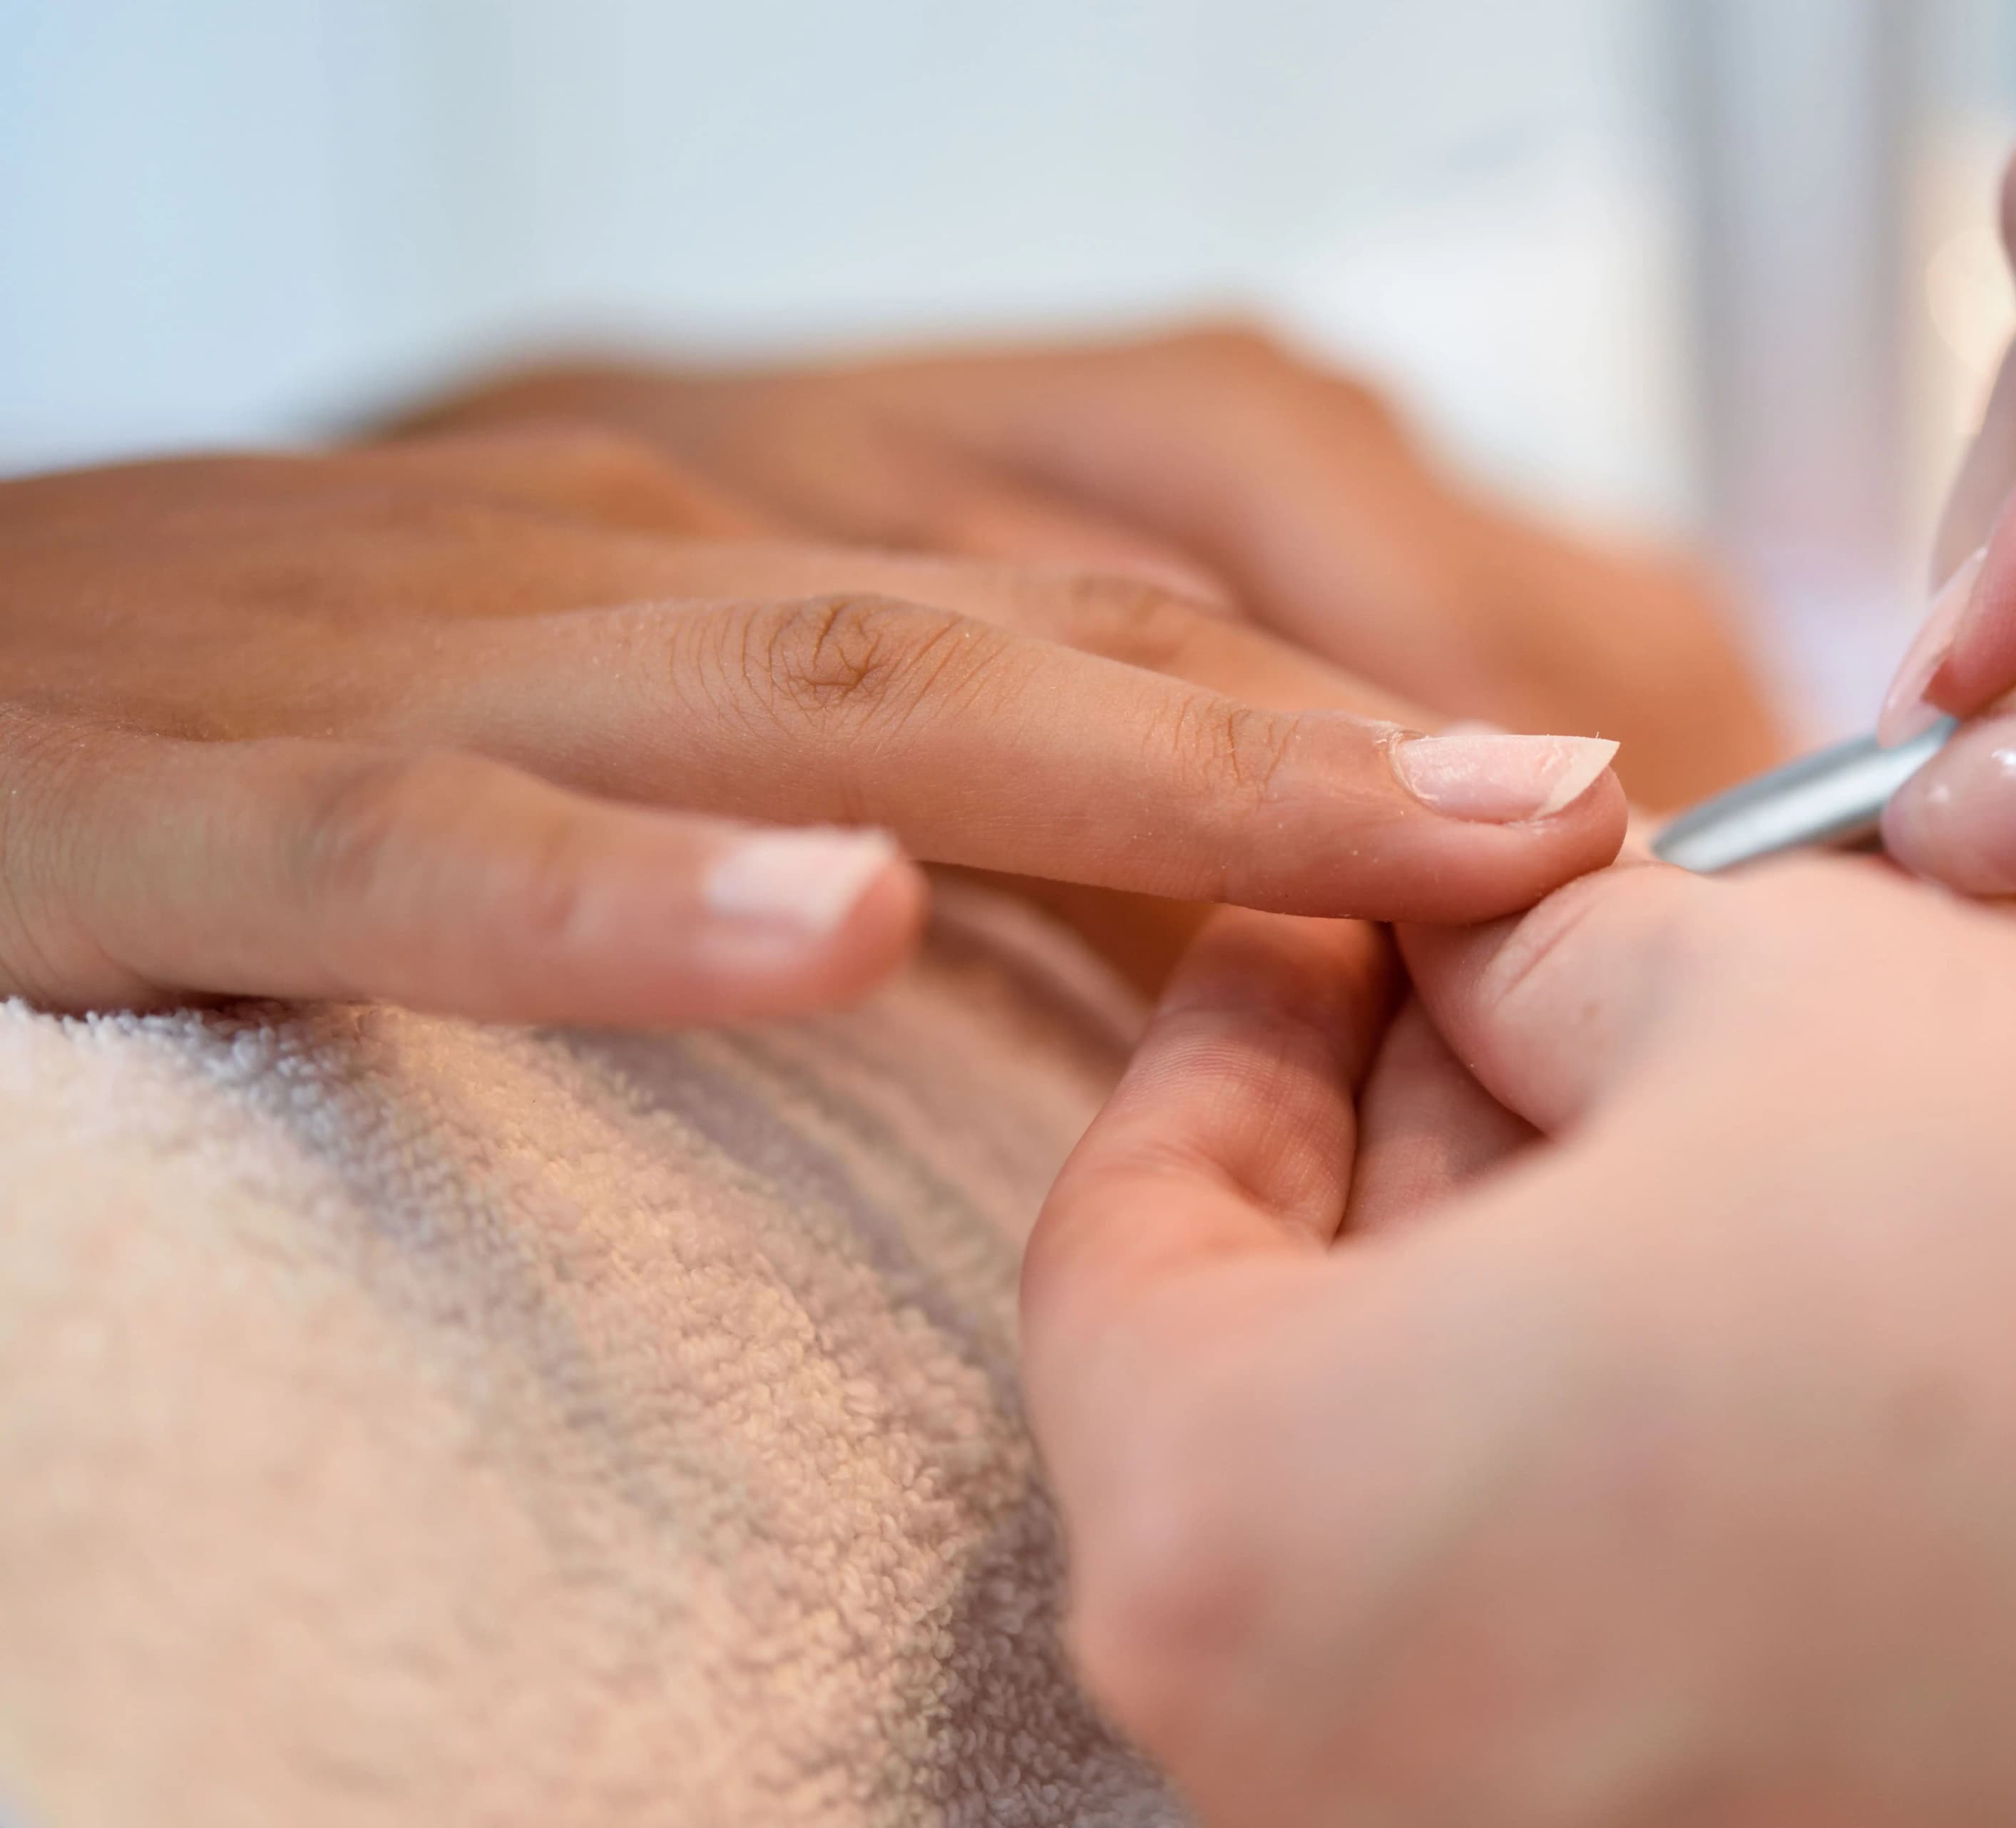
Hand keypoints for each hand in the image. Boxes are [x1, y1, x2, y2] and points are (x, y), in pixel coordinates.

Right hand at [0, 428, 1622, 1022]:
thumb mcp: (636, 681)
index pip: (1119, 591)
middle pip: (1046, 621)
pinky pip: (451, 843)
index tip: (1594, 809)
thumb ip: (881, 737)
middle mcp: (648, 551)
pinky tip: (824, 919)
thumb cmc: (307, 695)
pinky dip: (643, 888)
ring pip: (824, 685)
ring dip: (1123, 762)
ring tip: (1376, 830)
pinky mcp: (210, 792)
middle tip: (1591, 815)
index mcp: (748, 537)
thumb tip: (1176, 877)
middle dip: (1332, 724)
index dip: (1369, 692)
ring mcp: (442, 651)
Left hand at [1024, 863, 2015, 1824]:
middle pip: (1260, 1385)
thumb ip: (1536, 962)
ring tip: (1666, 1100)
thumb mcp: (1765, 1002)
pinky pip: (1564, 1624)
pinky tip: (1752, 1292)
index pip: (1117, 1236)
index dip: (1239, 1018)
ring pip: (1421, 1505)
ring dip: (1509, 1281)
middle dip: (1392, 1140)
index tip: (1349, 908)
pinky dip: (1609, 1445)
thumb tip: (1480, 945)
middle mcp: (1334, 1777)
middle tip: (1515, 966)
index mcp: (1252, 1550)